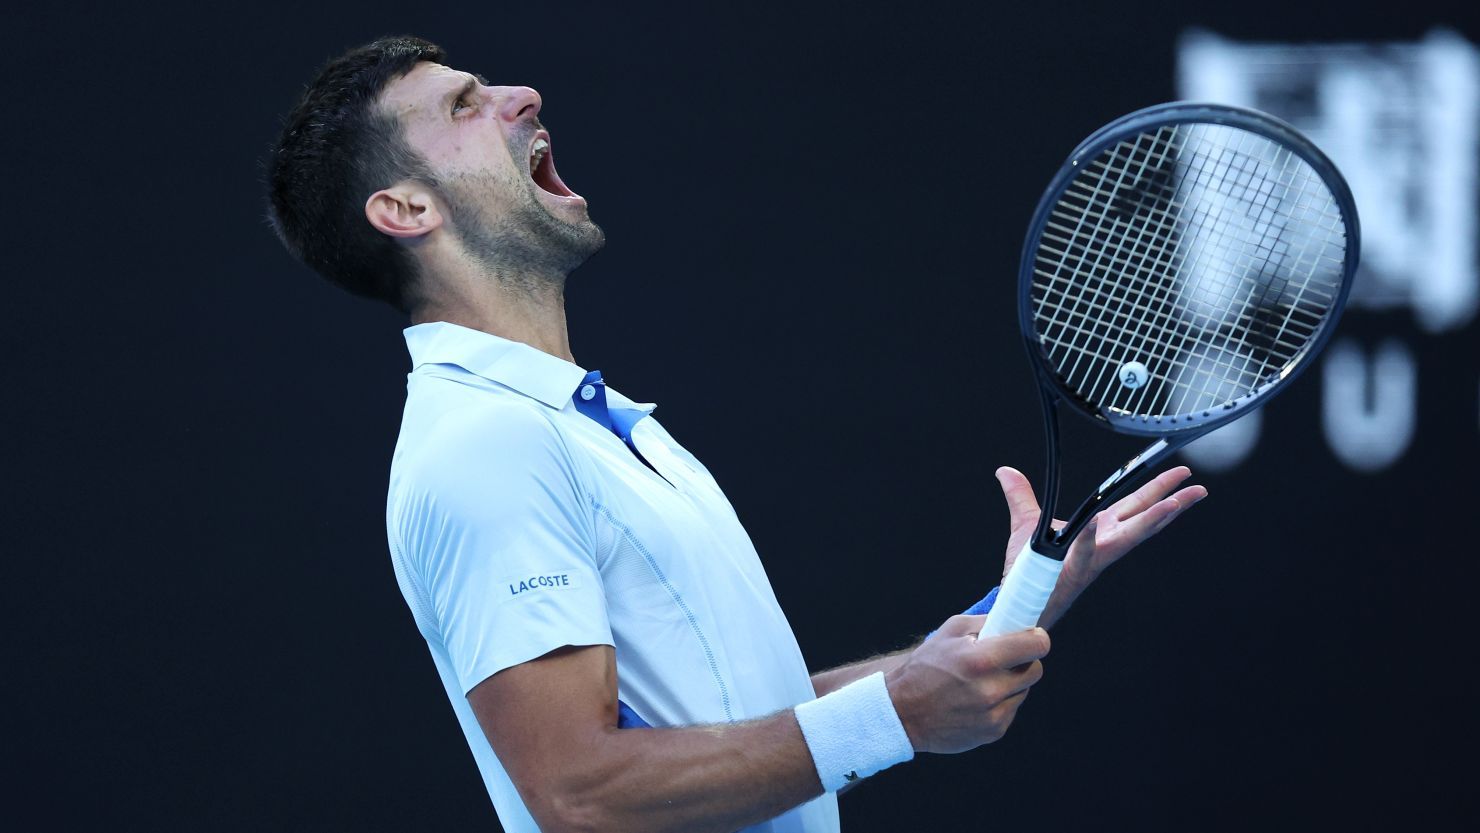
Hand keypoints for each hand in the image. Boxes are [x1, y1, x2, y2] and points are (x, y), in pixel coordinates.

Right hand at [885, 616, 1048, 753]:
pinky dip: (1000, 703)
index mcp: (981, 659)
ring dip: (1010, 683)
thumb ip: (985, 623)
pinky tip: (977, 700)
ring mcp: (994, 714)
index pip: (1036, 646)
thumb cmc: (924, 667)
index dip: (1037, 638)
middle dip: (1024, 662)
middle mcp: (991, 689)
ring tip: (983, 681)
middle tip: (1005, 659)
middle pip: (1036, 670)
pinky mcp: (994, 732)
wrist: (903, 712)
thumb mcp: (949, 632)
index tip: (1032, 637)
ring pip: (1023, 691)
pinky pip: (1011, 710)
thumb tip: (1013, 621)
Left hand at [996, 465, 1207, 626]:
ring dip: (1152, 520)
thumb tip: (1006, 471)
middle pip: (1144, 518)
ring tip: (1175, 503)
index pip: (1135, 505)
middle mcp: (1103, 546)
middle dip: (1172, 503)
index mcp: (1099, 532)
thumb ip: (1021, 496)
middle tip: (1199, 488)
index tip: (1180, 474)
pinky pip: (1081, 551)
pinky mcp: (1072, 571)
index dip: (1158, 489)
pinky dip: (1087, 536)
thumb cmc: (1027, 570)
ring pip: (1128, 537)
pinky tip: (1092, 521)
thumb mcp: (1026, 523)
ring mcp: (1091, 560)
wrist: (1017, 604)